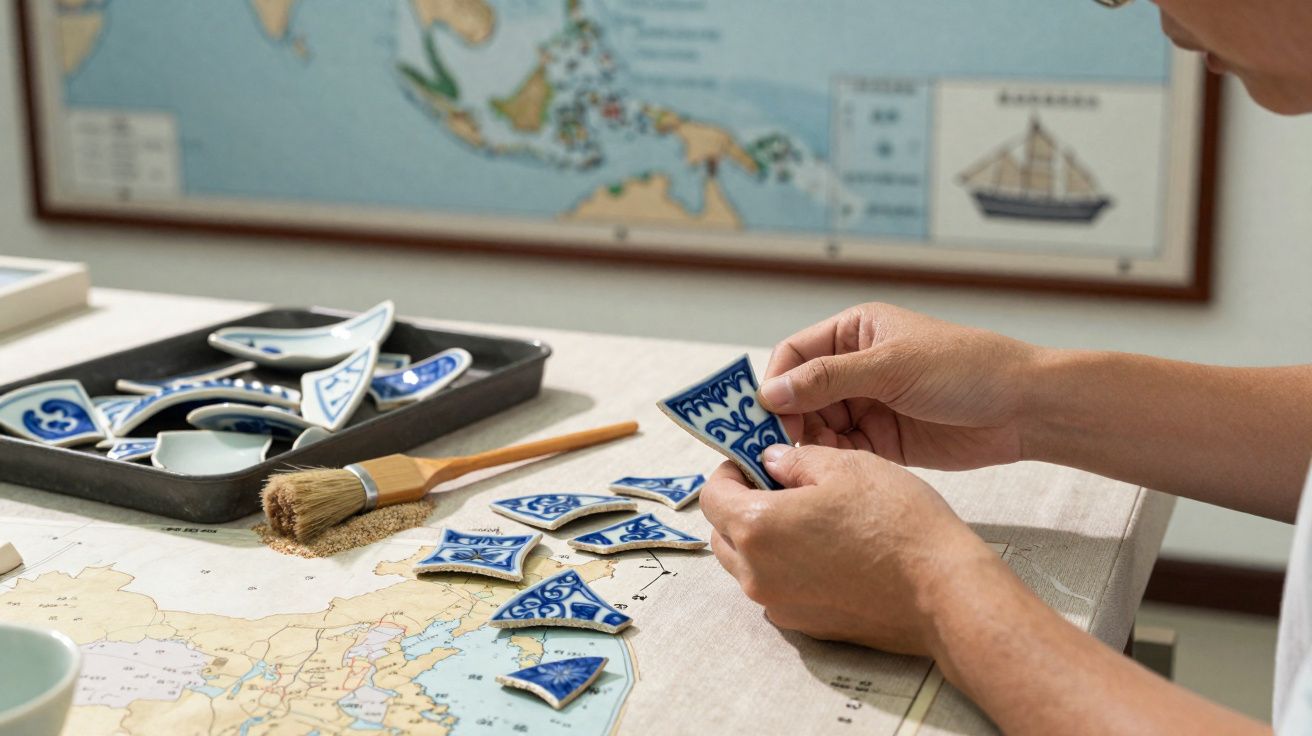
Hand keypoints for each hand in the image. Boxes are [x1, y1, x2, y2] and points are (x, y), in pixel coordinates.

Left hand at [701, 444, 1005, 655]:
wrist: (943, 593)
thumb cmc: (898, 524)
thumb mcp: (846, 466)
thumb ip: (795, 459)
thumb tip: (770, 461)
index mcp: (758, 528)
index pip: (712, 496)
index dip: (730, 471)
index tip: (753, 460)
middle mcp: (757, 574)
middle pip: (723, 533)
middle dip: (741, 505)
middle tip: (780, 485)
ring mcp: (779, 605)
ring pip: (747, 565)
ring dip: (761, 539)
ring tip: (806, 517)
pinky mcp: (804, 625)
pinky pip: (776, 588)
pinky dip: (785, 567)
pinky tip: (826, 550)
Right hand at [759, 303, 1040, 470]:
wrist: (1024, 409)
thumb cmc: (966, 368)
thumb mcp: (891, 367)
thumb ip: (827, 379)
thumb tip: (769, 391)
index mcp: (854, 332)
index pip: (794, 355)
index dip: (775, 384)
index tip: (764, 417)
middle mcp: (855, 367)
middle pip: (799, 397)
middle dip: (788, 423)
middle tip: (777, 451)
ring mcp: (868, 405)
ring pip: (817, 429)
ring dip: (811, 447)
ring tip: (812, 466)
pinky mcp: (883, 441)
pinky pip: (843, 453)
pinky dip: (835, 464)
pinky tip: (837, 473)